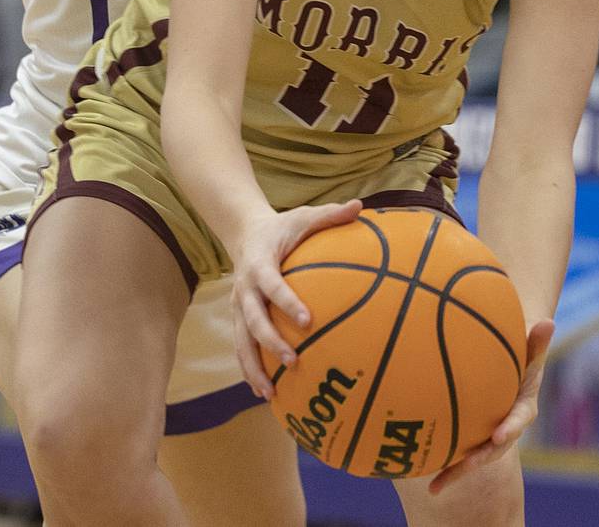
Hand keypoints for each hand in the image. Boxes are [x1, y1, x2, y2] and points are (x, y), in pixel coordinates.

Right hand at [231, 198, 361, 398]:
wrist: (244, 232)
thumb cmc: (282, 227)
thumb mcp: (303, 216)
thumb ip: (330, 214)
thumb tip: (360, 206)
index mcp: (260, 264)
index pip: (272, 285)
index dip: (287, 302)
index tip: (307, 321)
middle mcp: (244, 288)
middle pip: (252, 320)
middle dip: (271, 343)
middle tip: (293, 361)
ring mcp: (238, 306)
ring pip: (242, 341)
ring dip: (253, 366)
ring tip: (269, 393)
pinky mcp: (238, 318)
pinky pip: (241, 346)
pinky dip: (249, 369)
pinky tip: (263, 393)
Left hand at [428, 318, 554, 494]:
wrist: (507, 364)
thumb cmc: (519, 353)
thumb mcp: (530, 349)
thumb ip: (536, 340)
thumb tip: (548, 321)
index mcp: (522, 409)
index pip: (517, 420)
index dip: (509, 428)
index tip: (500, 434)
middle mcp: (505, 427)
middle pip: (492, 448)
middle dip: (478, 459)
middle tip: (466, 464)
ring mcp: (486, 434)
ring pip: (471, 454)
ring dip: (454, 469)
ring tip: (434, 484)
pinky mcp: (470, 434)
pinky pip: (455, 447)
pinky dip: (439, 457)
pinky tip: (415, 468)